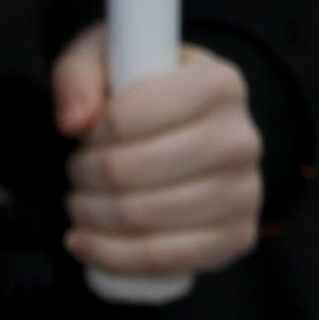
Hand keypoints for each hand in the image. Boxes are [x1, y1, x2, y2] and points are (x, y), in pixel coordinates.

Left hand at [52, 28, 268, 282]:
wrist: (191, 134)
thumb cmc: (145, 94)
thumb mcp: (107, 60)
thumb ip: (79, 75)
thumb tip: (73, 122)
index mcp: (220, 82)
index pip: (130, 114)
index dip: (93, 132)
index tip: (86, 134)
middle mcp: (242, 137)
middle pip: (132, 171)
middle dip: (85, 177)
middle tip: (76, 172)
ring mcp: (245, 191)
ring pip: (144, 218)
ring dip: (91, 216)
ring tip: (80, 203)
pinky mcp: (237, 236)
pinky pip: (164, 259)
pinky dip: (112, 257)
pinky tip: (84, 242)